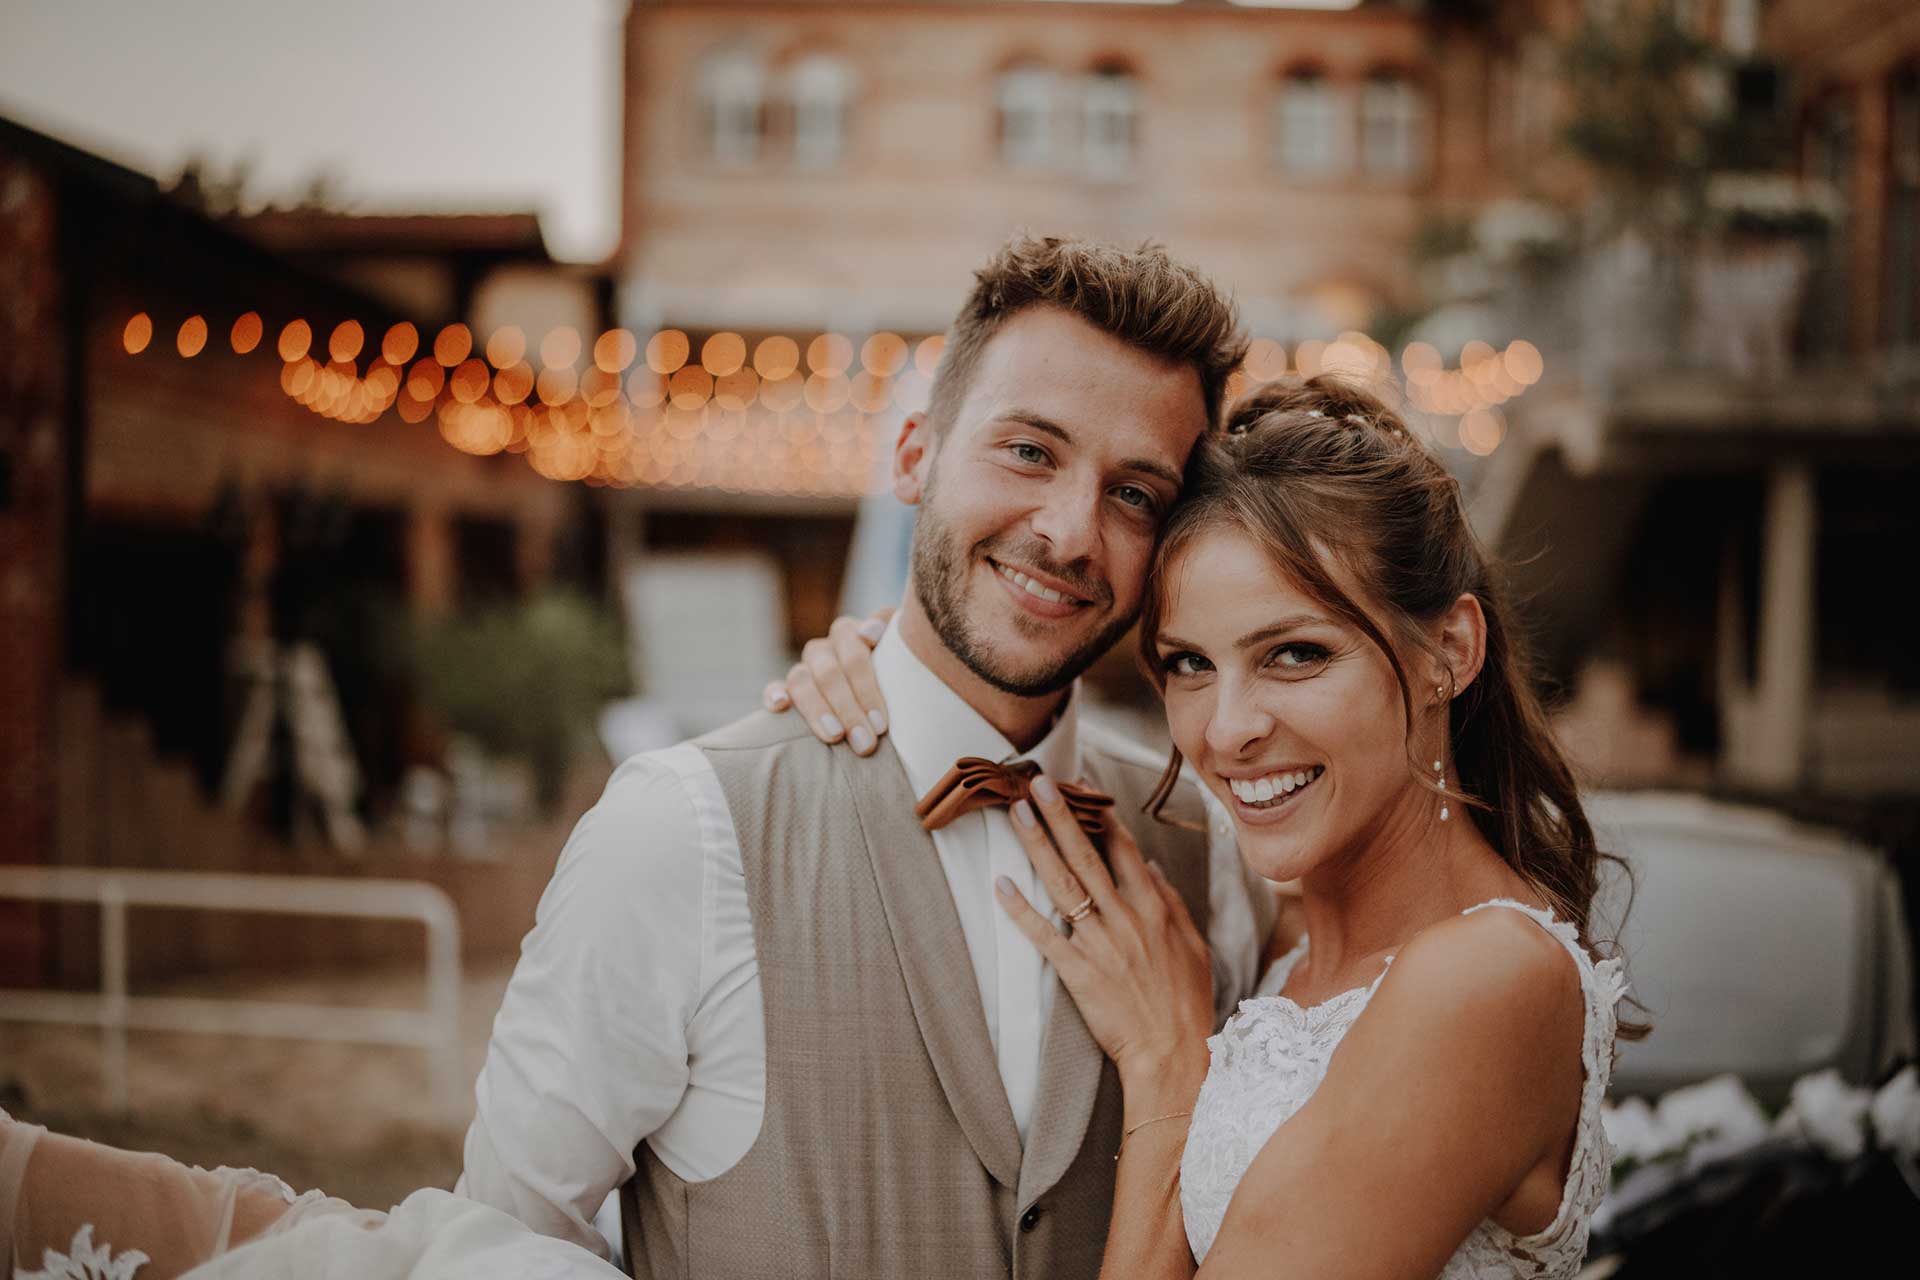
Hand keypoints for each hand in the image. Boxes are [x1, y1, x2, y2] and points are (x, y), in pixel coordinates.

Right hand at [763, 608, 893, 754]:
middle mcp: (825, 648)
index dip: (866, 688)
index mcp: (850, 634)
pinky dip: (774, 694)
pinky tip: (780, 707)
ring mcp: (804, 667)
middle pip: (829, 672)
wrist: (884, 683)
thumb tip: (869, 632)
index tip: (881, 725)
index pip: (854, 652)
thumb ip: (893, 634)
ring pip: (800, 679)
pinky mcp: (786, 687)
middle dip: (848, 710)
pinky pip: (773, 687)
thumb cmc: (897, 671)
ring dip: (817, 709)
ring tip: (836, 737)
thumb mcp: (903, 651)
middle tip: (866, 743)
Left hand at [995, 774, 1213, 1098]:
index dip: (1101, 816)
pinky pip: (1044, 935)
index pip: (1123, 850)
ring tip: (1017, 814)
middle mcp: (1126, 919)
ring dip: (1038, 845)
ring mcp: (1100, 944)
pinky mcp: (1079, 972)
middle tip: (1038, 783)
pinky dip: (1021, 909)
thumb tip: (1152, 868)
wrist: (1174, 1055)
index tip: (1082, 789)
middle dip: (1061, 815)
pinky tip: (1001, 884)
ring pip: (1063, 884)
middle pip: (1087, 856)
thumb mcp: (1194, 947)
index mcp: (1155, 910)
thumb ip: (1173, 904)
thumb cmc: (1187, 1004)